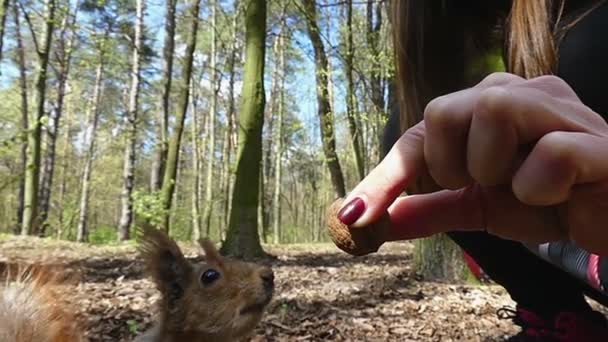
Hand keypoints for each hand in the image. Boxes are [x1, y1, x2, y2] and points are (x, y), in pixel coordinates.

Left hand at [338, 72, 607, 254]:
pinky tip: (557, 193)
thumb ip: (431, 208)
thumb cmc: (548, 201)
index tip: (354, 218)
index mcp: (485, 106)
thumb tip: (373, 220)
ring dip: (491, 168)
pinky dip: (538, 186)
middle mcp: (519, 93)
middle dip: (449, 164)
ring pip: (492, 109)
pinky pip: (548, 153)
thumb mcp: (479, 207)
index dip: (385, 178)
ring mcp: (559, 110)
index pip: (420, 132)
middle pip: (442, 109)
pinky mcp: (594, 141)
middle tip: (483, 185)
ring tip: (519, 186)